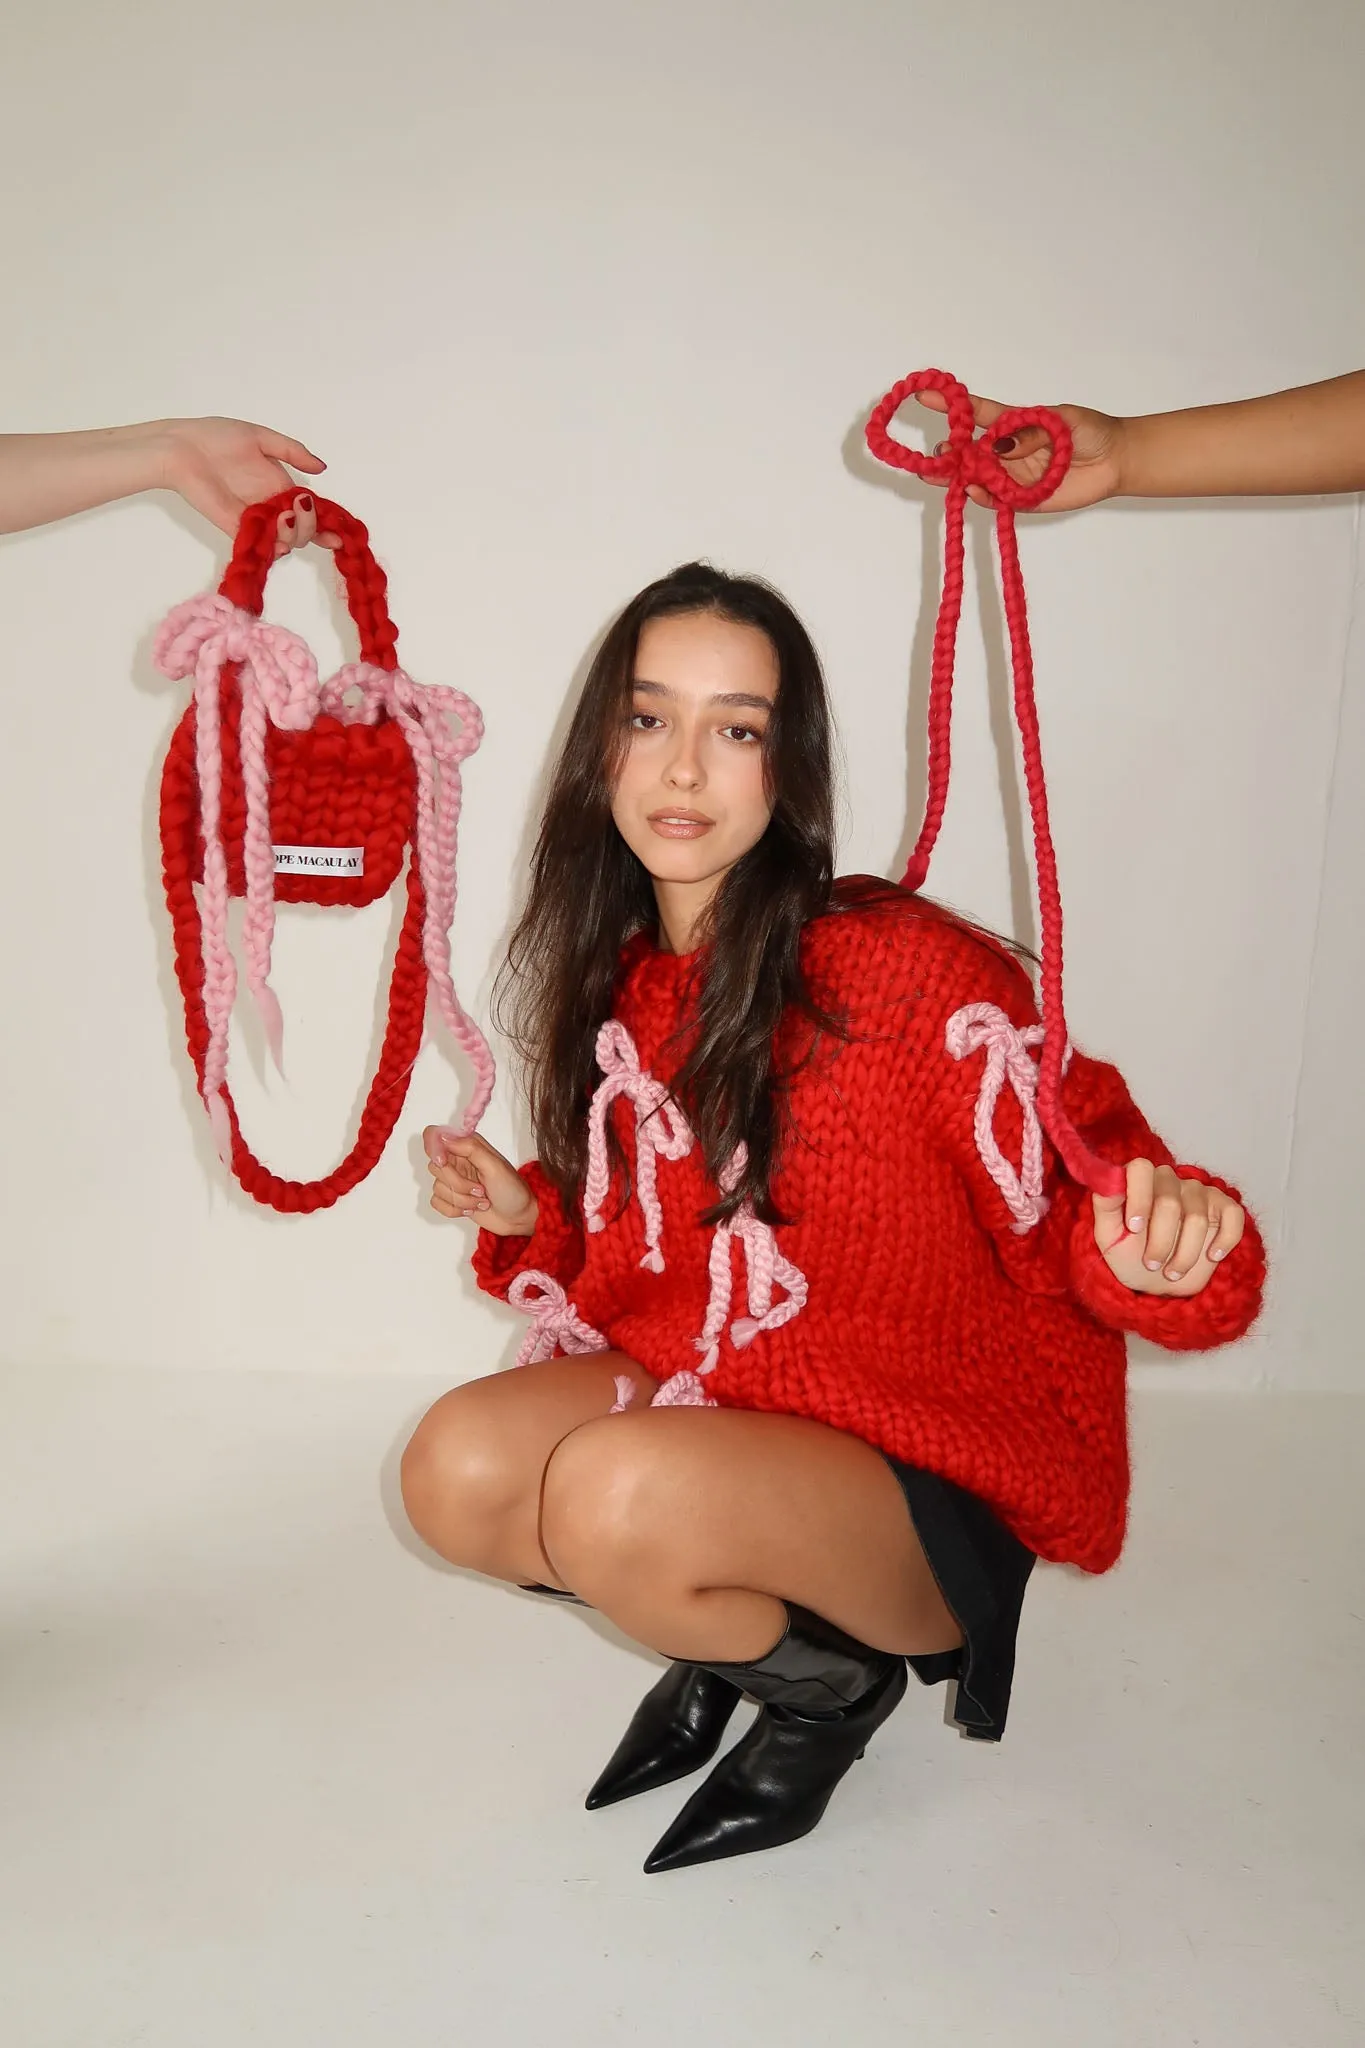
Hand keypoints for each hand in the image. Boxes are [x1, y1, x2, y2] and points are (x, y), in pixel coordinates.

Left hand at [155, 417, 340, 554]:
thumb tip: (321, 468)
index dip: (325, 522)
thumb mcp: (261, 437)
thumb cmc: (216, 437)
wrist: (183, 448)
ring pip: (288, 540)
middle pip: (304, 530)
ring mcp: (255, 520)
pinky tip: (280, 532)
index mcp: (279, 487)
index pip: (309, 511)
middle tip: (300, 507)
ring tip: (287, 514)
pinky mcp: (238, 529)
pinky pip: (263, 546)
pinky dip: (277, 545)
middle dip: (312, 526)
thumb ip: (292, 451)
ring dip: (297, 533)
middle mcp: (271, 507)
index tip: (337, 532)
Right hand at [423, 1128, 538, 1236]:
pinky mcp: (451, 1198)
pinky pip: (436, 1202)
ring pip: (437, 1187)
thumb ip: (470, 1148)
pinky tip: (472, 1209)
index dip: (434, 1148)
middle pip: (435, 1166)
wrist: (519, 1217)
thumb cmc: (512, 1190)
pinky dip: (455, 1210)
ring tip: (482, 1200)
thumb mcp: (495, 1165)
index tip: (443, 1162)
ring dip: (462, 1200)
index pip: (435, 1136)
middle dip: (458, 1184)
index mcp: (467, 1145)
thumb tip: (444, 1137)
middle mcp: (458, 1160)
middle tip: (481, 1189)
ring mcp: (453, 1179)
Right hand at [913, 388, 1125, 512]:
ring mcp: (1014, 476)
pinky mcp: (1024, 499)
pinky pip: (998, 500)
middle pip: (970, 452)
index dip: (952, 405)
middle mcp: (1008, 452)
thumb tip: (1001, 447)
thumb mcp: (1063, 421)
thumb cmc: (1090, 431)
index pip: (978, 413)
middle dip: (949, 453)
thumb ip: (1032, 433)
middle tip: (937, 454)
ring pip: (978, 477)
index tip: (926, 394)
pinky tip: (974, 491)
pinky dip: (984, 497)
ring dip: (958, 477)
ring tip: (939, 475)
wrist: (1116, 460)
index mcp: (1014, 425)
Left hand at [1092, 1161, 1244, 1296]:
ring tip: (1172, 1271)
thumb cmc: (1130, 1255)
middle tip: (1152, 1264)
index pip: (1140, 1169)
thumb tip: (1108, 1181)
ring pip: (1197, 1218)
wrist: (1157, 1282)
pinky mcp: (1224, 1208)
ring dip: (1185, 1254)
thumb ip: (1106, 1205)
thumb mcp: (1109, 1237)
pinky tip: (1212, 1256)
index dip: (1139, 1197)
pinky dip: (1224, 1240)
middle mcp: (1169, 1181)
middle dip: (1160, 1242)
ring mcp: (1198, 1193)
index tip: (1135, 1228)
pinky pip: (1233, 1216)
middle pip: (1169, 1203)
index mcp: (1139, 1182)